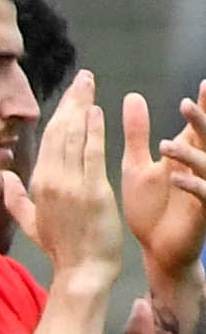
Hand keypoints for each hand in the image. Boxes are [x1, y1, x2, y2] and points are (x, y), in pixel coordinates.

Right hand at [1, 69, 120, 291]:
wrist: (82, 270)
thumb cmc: (61, 249)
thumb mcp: (32, 224)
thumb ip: (15, 199)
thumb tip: (3, 178)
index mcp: (38, 186)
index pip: (48, 141)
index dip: (59, 114)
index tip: (70, 94)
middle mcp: (52, 181)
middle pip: (61, 132)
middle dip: (72, 102)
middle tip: (83, 78)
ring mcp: (71, 185)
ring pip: (74, 138)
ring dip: (83, 108)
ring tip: (89, 86)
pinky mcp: (93, 191)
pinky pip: (91, 154)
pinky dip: (93, 131)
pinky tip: (95, 111)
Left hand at [119, 82, 205, 296]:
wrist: (156, 249)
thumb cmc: (150, 207)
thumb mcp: (138, 164)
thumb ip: (137, 133)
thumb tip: (133, 96)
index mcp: (184, 155)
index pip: (195, 126)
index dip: (201, 106)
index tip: (202, 84)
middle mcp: (197, 168)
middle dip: (201, 121)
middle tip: (187, 103)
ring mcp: (202, 188)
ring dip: (189, 154)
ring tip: (166, 146)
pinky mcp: (202, 212)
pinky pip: (204, 195)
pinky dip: (192, 185)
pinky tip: (177, 179)